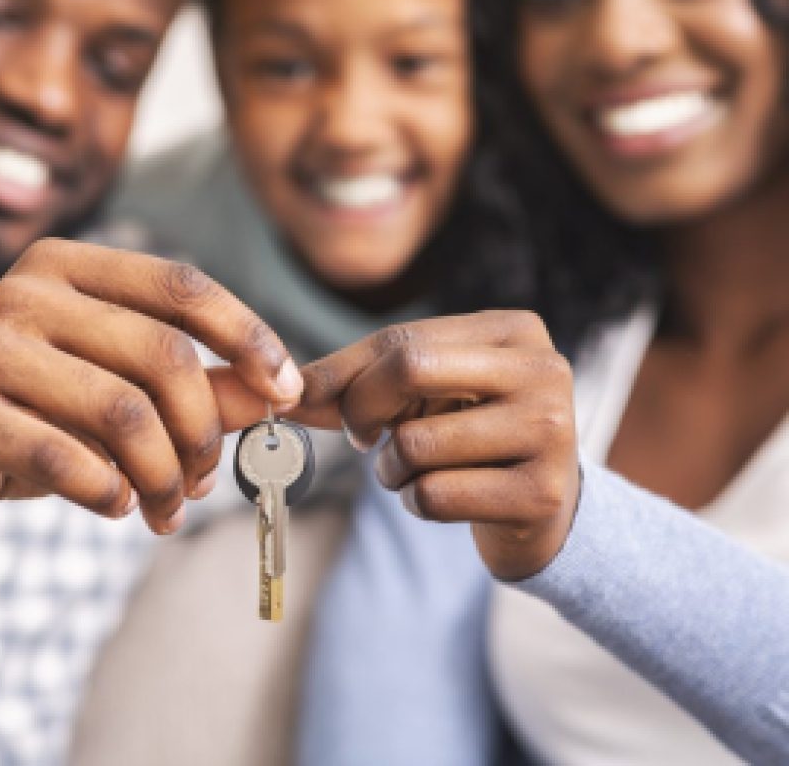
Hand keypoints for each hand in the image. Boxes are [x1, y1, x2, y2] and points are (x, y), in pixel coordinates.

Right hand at [0, 239, 301, 544]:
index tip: (288, 392)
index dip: (248, 337)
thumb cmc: (34, 416)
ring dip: (163, 476)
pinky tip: (115, 507)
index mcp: (69, 266)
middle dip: (202, 432)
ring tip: (167, 509)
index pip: (182, 287)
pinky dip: (109, 493)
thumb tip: (278, 395)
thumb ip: (195, 386)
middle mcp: (23, 292)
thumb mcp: (115, 388)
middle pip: (161, 357)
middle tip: (205, 482)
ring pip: (122, 414)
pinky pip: (67, 460)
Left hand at [294, 311, 579, 580]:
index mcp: (513, 330)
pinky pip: (434, 496)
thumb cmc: (471, 437)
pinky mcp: (541, 494)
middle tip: (361, 438)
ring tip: (415, 472)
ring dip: (391, 469)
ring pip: (415, 444)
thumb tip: (291, 392)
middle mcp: (543, 370)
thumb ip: (360, 381)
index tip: (314, 404)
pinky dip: (416, 503)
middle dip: (361, 410)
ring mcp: (550, 432)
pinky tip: (444, 499)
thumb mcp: (426, 393)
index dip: (344, 375)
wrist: (544, 511)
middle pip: (410, 369)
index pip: (402, 340)